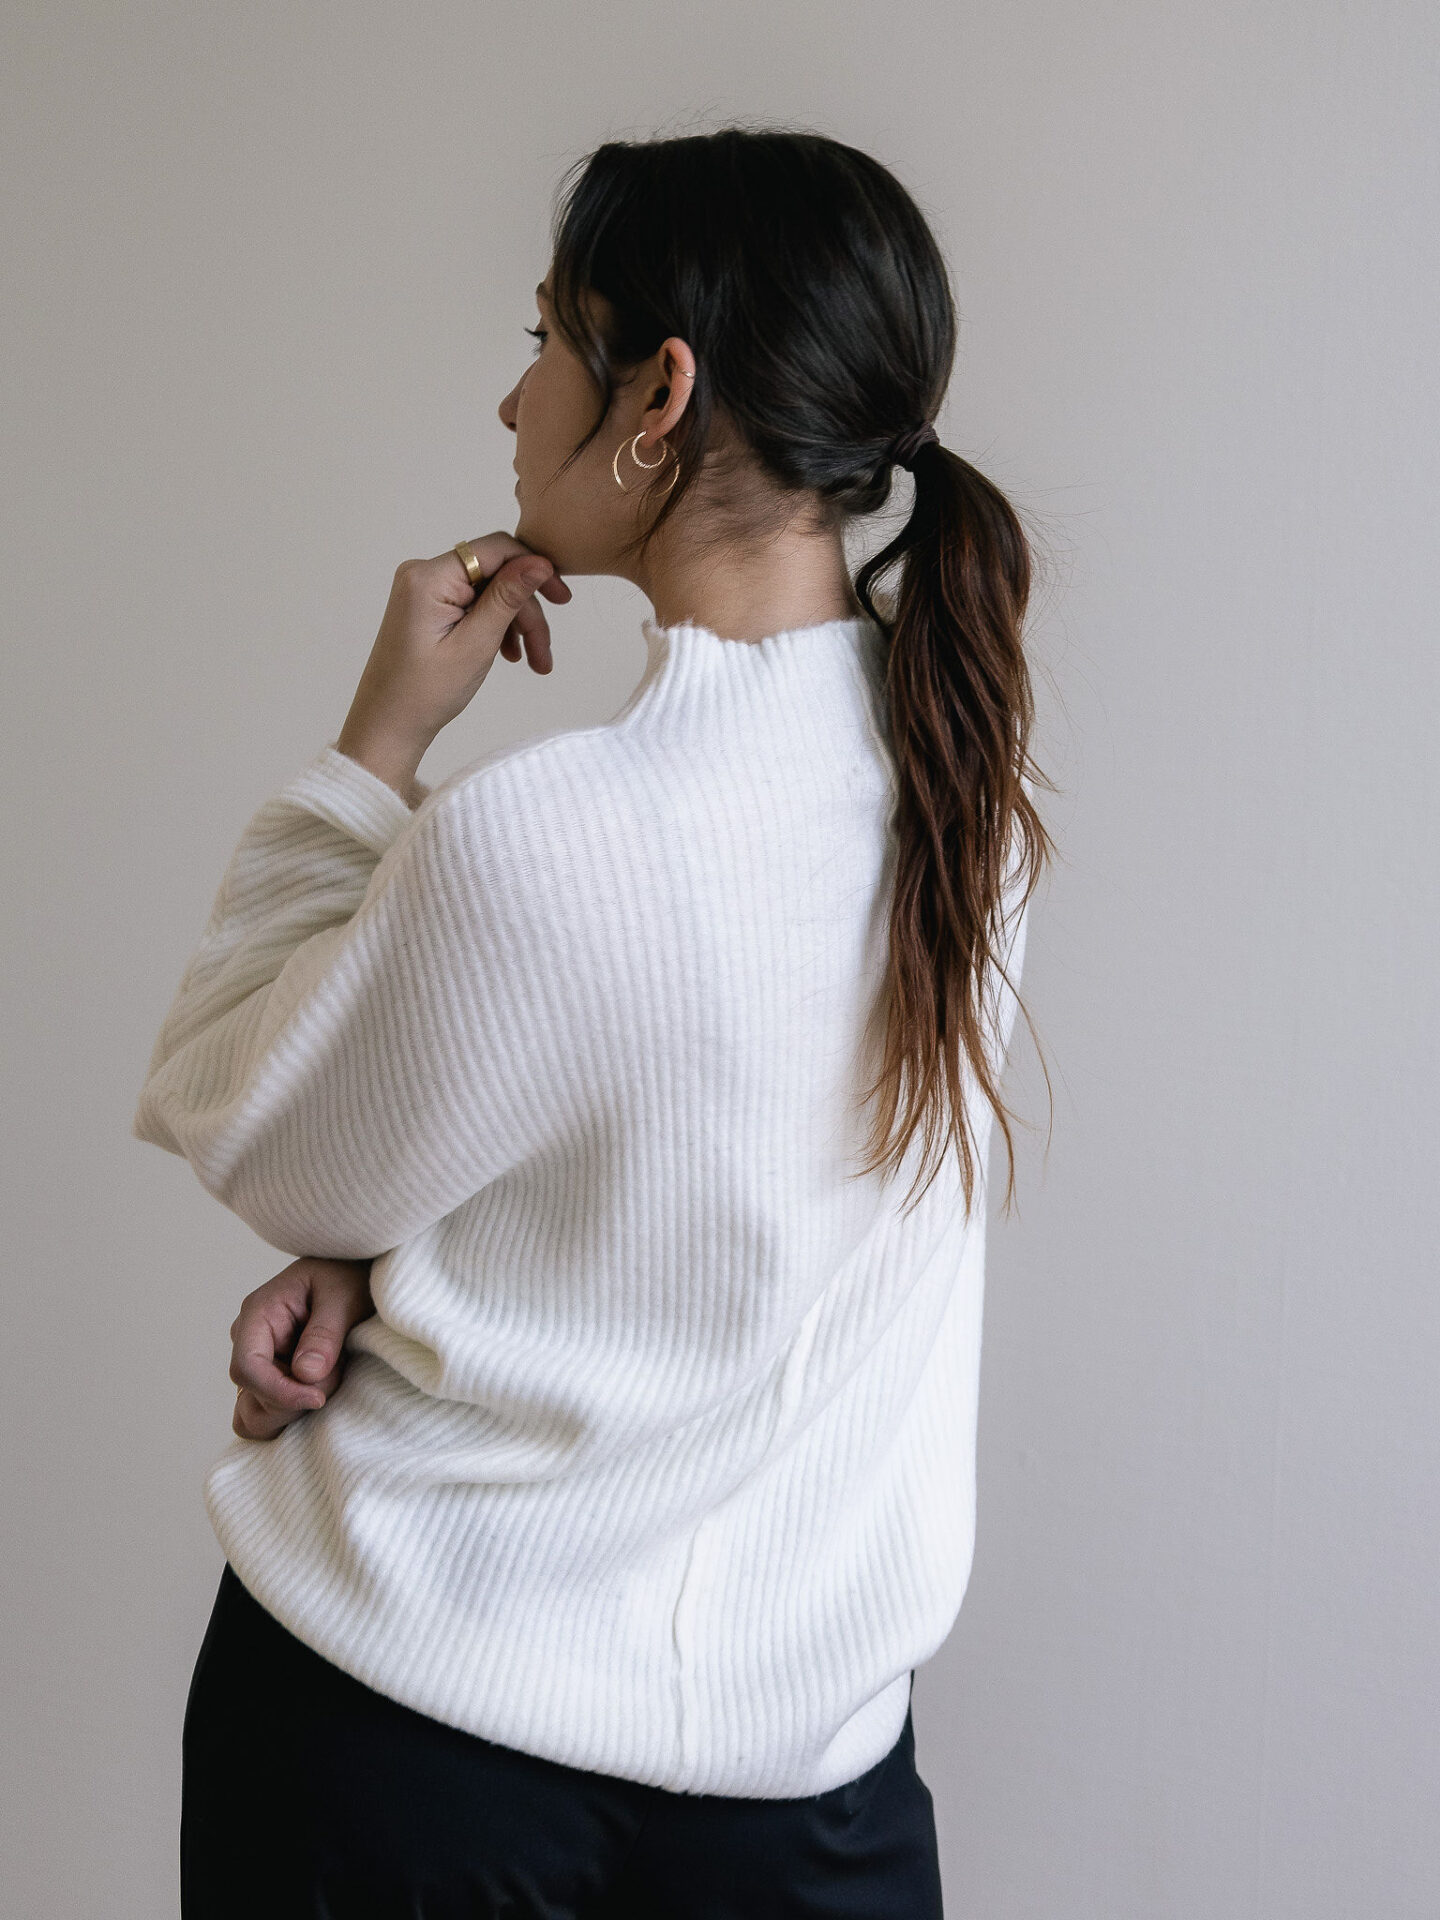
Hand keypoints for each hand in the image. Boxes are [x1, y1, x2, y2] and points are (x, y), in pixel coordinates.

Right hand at [229, 1256, 376, 1440]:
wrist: (356, 1271)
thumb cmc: (348, 1274)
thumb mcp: (343, 1295)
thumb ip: (324, 1334)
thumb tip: (304, 1374)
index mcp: (258, 1314)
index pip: (247, 1368)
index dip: (279, 1393)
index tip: (318, 1398)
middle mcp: (251, 1341)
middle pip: (251, 1398)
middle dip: (293, 1402)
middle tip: (335, 1377)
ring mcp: (261, 1363)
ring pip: (256, 1414)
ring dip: (294, 1412)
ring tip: (331, 1378)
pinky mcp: (275, 1378)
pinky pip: (270, 1413)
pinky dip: (295, 1414)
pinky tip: (324, 1389)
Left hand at [335, 532, 572, 799]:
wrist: (388, 725)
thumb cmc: (424, 693)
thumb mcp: (475, 645)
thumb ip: (507, 598)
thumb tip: (538, 562)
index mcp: (428, 577)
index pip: (495, 550)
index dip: (534, 568)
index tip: (562, 597)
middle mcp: (423, 573)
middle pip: (495, 575)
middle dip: (526, 611)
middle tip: (544, 653)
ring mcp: (424, 589)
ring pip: (489, 592)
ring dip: (516, 624)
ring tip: (533, 663)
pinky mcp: (428, 605)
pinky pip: (473, 604)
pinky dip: (496, 626)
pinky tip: (509, 654)